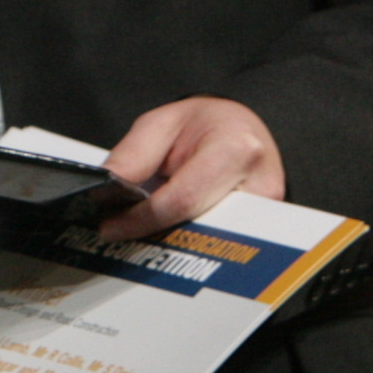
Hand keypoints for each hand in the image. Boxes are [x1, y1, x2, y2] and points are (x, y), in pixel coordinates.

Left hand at [94, 96, 283, 241]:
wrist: (240, 129)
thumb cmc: (206, 124)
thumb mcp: (161, 125)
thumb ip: (133, 157)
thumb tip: (105, 190)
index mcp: (236, 150)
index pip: (182, 200)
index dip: (141, 218)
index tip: (111, 227)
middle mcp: (261, 187)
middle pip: (198, 230)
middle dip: (156, 234)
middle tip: (123, 231)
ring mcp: (267, 215)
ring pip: (210, 246)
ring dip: (173, 244)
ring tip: (145, 233)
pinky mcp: (265, 233)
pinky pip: (220, 247)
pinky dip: (190, 244)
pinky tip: (169, 237)